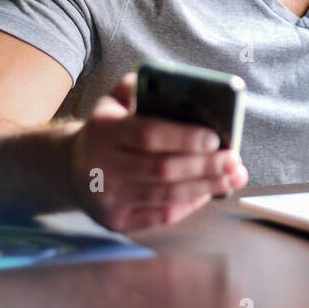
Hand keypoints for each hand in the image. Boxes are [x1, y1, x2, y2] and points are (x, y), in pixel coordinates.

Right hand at [63, 72, 248, 231]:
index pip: (148, 135)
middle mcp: (100, 167)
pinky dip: (190, 204)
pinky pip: (160, 216)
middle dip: (205, 166)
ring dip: (206, 187)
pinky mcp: (116, 221)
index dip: (184, 138)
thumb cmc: (110, 127)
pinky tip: (209, 192)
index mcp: (102, 130)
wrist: (73, 166)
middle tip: (234, 160)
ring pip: (165, 196)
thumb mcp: (116, 100)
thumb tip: (185, 86)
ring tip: (232, 176)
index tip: (216, 138)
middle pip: (161, 169)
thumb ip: (144, 86)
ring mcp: (106, 198)